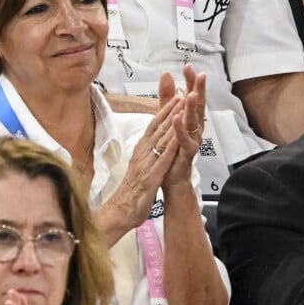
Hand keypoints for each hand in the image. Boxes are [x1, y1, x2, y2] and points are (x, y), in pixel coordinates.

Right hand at [102, 95, 181, 234]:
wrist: (121, 210)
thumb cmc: (131, 189)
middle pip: (157, 128)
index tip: (173, 98)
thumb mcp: (139, 165)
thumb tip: (151, 141)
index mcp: (140, 149)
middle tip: (180, 95)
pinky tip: (178, 138)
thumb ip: (146, 152)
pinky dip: (170, 147)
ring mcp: (146, 163)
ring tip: (181, 110)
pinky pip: (162, 160)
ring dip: (171, 124)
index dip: (164, 111)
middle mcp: (142, 152)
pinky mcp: (151, 176)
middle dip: (170, 111)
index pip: (153, 126)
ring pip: (160, 139)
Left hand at [160, 65, 205, 189]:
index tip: (187, 66)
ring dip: (191, 107)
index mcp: (190, 115)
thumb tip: (166, 73)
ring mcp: (193, 138)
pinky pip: (184, 139)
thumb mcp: (167, 115)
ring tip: (190, 94)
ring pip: (194, 121)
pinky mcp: (187, 151)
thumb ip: (167, 95)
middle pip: (198, 104)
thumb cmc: (171, 144)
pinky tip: (177, 118)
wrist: (170, 173)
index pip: (191, 93)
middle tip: (199, 75)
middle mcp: (195, 125)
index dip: (190, 80)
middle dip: (198, 89)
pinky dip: (180, 128)